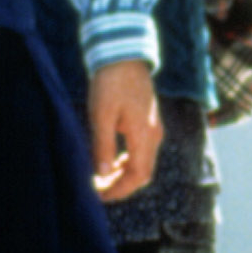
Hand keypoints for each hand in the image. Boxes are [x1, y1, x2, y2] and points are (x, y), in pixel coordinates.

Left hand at [89, 58, 161, 201]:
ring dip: (124, 175)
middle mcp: (154, 134)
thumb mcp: (101, 116)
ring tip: (101, 178)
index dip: (119, 190)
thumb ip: (103, 147)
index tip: (98, 195)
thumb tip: (102, 175)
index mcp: (144, 135)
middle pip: (143, 173)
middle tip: (97, 190)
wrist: (124, 56)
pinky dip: (128, 162)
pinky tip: (111, 162)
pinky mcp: (148, 122)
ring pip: (143, 163)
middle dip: (121, 186)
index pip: (138, 175)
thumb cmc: (110, 84)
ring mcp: (153, 128)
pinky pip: (142, 152)